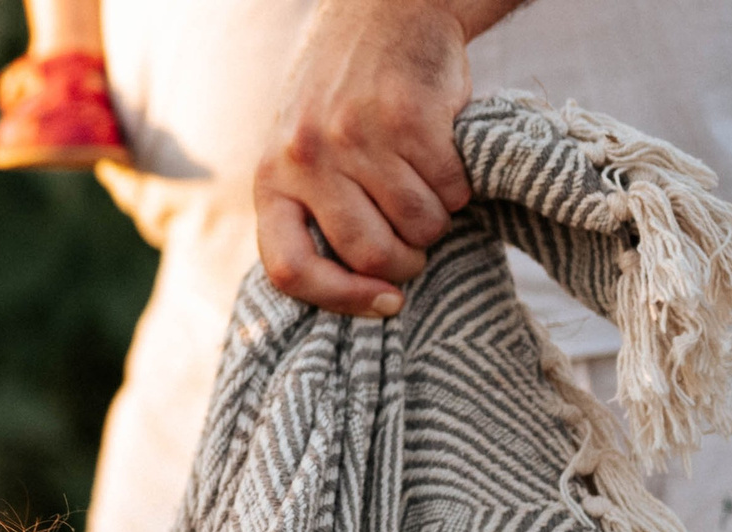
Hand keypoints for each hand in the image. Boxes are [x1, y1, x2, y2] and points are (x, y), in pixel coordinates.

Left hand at [255, 0, 492, 317]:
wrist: (384, 13)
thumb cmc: (344, 100)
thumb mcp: (300, 153)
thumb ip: (309, 211)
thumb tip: (351, 291)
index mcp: (272, 178)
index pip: (289, 270)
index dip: (339, 300)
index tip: (384, 303)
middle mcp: (306, 159)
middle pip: (370, 254)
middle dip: (406, 262)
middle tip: (416, 244)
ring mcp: (356, 136)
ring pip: (419, 225)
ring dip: (437, 221)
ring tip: (429, 194)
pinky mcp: (409, 117)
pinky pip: (449, 188)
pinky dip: (460, 187)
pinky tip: (447, 163)